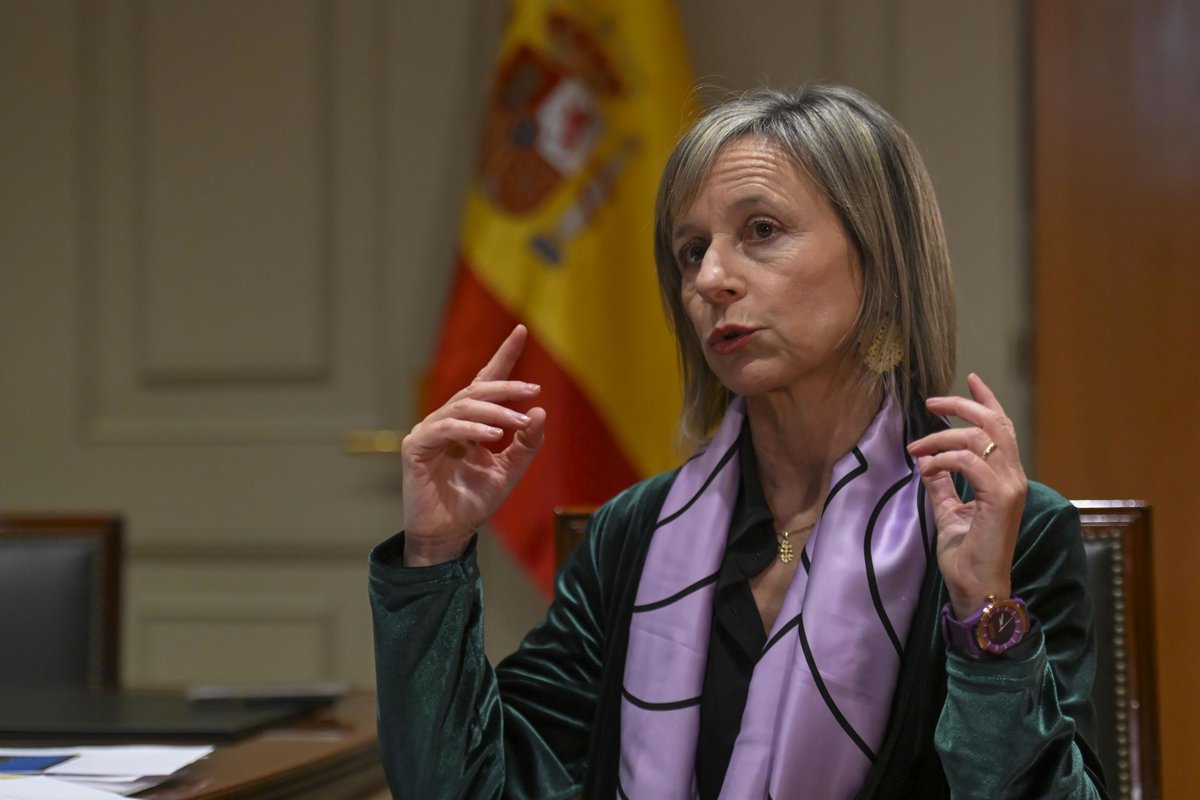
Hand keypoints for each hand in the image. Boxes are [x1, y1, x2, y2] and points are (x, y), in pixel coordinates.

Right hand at [400, 325, 545, 565]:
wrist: (449, 533)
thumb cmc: (475, 501)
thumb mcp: (510, 471)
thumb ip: (526, 444)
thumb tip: (541, 412)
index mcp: (469, 422)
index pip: (486, 381)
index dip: (504, 356)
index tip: (522, 330)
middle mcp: (448, 420)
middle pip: (478, 390)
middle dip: (507, 387)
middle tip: (533, 390)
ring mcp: (429, 430)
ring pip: (464, 406)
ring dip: (495, 412)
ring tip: (518, 422)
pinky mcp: (416, 446)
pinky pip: (446, 428)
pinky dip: (470, 429)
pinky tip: (492, 436)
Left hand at [906, 373, 1026, 619]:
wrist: (975, 587)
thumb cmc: (966, 555)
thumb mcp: (949, 511)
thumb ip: (943, 484)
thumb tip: (928, 460)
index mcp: (1005, 477)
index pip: (1001, 428)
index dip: (986, 400)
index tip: (970, 377)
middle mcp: (1013, 477)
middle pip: (993, 424)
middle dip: (961, 406)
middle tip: (930, 403)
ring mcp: (1010, 487)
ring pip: (979, 438)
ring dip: (942, 436)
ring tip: (916, 448)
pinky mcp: (1000, 498)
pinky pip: (970, 462)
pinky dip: (944, 459)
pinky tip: (927, 468)